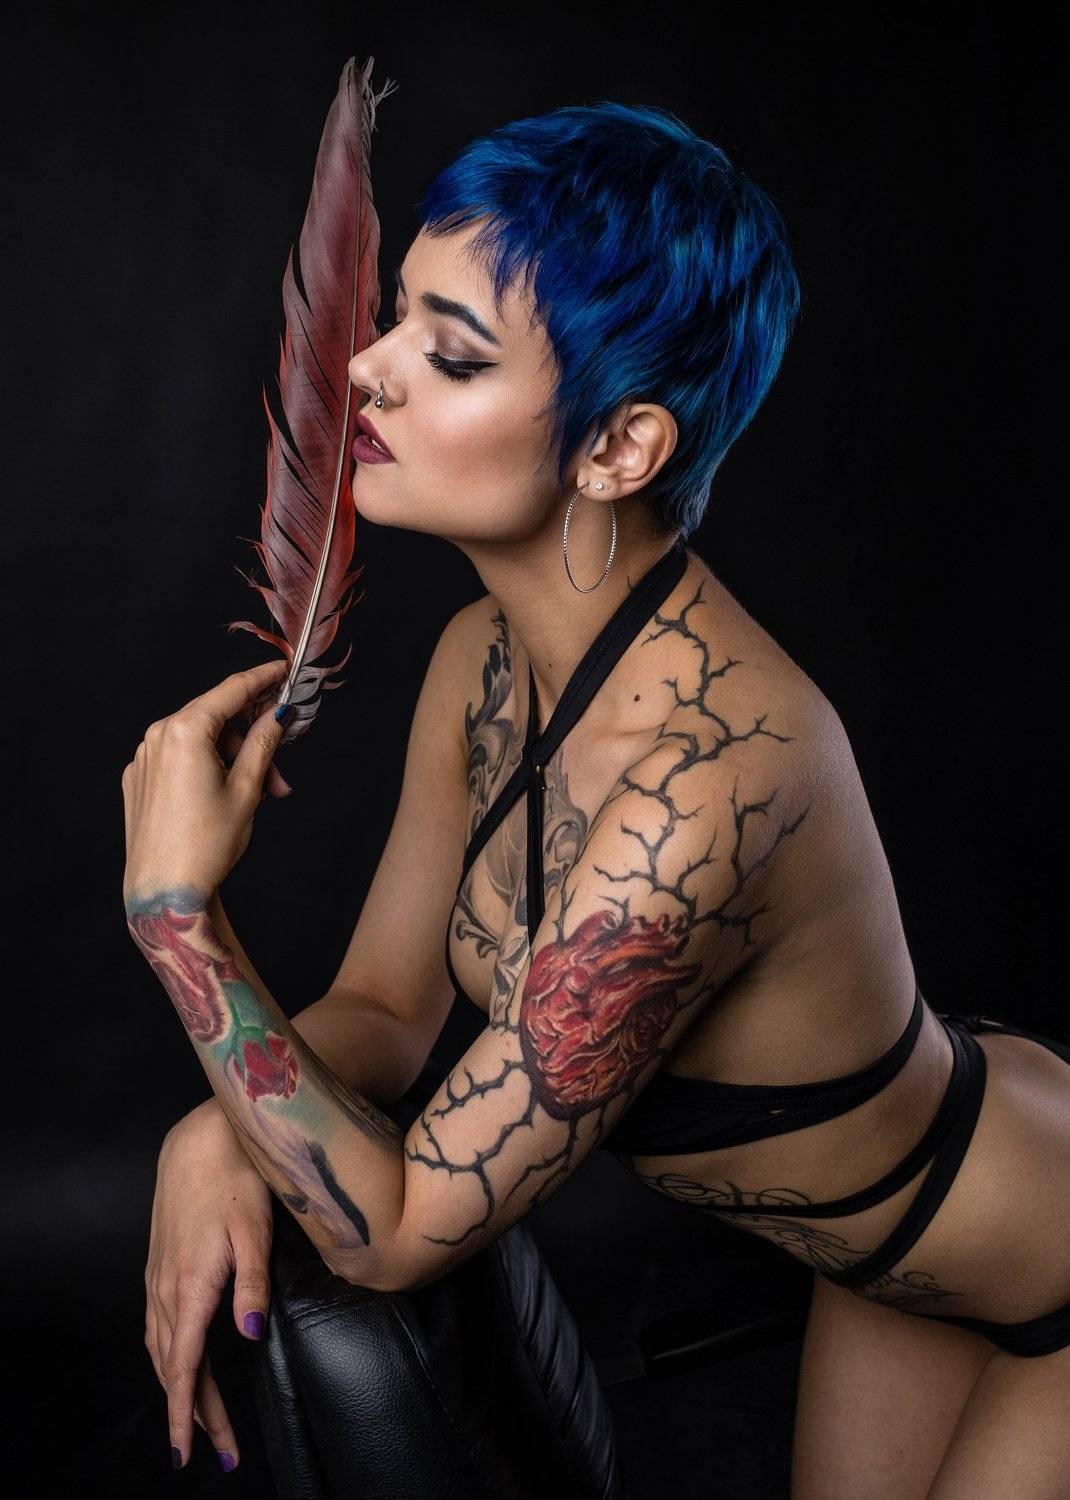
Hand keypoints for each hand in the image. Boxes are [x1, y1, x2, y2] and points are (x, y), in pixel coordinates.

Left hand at [122, 661, 292, 903]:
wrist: (163, 891)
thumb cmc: (206, 843)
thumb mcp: (247, 789)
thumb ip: (263, 743)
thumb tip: (277, 714)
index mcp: (184, 731)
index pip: (230, 690)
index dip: (262, 678)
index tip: (283, 669)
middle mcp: (157, 736)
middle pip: (215, 719)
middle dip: (252, 739)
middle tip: (280, 774)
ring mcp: (142, 758)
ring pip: (198, 741)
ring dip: (232, 759)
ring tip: (257, 796)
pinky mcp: (137, 780)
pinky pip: (178, 758)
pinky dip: (206, 768)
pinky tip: (222, 797)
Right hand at [145, 1101, 274, 1471]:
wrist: (203, 1138)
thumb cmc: (236, 1178)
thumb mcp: (254, 1230)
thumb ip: (251, 1287)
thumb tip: (249, 1338)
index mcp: (190, 1286)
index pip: (185, 1367)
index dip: (188, 1414)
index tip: (191, 1453)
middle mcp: (166, 1288)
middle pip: (174, 1368)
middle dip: (192, 1413)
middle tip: (214, 1453)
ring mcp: (158, 1277)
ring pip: (163, 1350)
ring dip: (180, 1389)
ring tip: (199, 1422)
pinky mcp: (159, 1266)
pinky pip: (157, 1327)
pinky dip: (168, 1358)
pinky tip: (178, 1366)